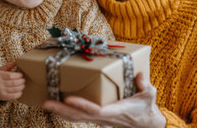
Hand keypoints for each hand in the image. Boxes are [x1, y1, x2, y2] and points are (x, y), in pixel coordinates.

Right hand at [0, 61, 24, 100]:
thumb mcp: (0, 70)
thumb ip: (8, 66)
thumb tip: (17, 61)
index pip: (11, 76)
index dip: (18, 75)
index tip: (21, 74)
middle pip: (13, 83)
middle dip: (21, 81)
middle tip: (24, 80)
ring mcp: (0, 91)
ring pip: (14, 89)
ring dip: (21, 87)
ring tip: (23, 85)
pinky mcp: (2, 97)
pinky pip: (12, 96)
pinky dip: (18, 94)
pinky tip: (21, 91)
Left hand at [42, 73, 165, 127]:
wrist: (146, 125)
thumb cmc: (146, 108)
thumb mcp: (150, 95)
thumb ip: (146, 85)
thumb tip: (140, 75)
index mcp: (116, 111)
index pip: (96, 110)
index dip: (82, 105)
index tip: (69, 98)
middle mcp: (104, 117)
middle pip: (80, 115)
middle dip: (62, 109)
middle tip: (46, 102)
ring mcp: (100, 120)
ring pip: (77, 117)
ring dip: (61, 111)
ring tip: (46, 104)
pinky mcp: (98, 119)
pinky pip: (80, 117)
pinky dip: (67, 112)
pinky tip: (58, 107)